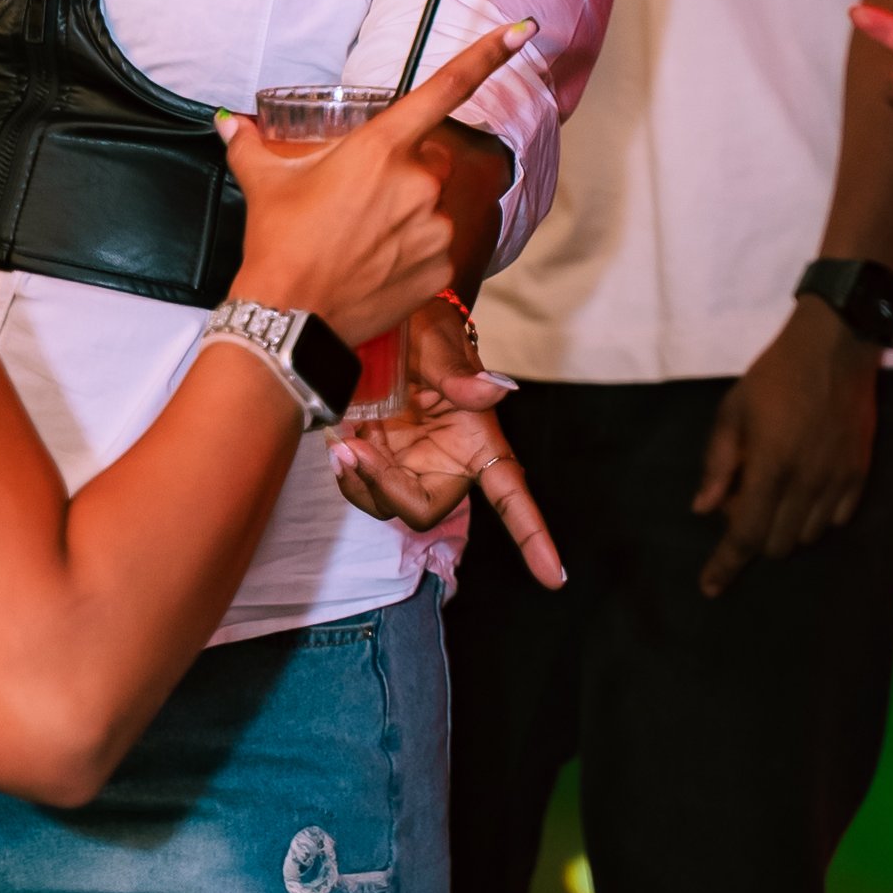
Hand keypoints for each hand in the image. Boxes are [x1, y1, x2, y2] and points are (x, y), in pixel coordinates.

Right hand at [219, 18, 533, 345]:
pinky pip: (435, 247)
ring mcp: (435, 227)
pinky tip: (374, 265)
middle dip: (402, 172)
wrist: (291, 317)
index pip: (445, 88)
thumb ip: (251, 144)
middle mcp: (419, 181)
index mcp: (381, 146)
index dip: (488, 55)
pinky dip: (411, 252)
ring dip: (406, 214)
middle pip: (429, 158)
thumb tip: (229, 121)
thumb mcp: (264, 183)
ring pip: (431, 205)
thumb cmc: (279, 242)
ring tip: (359, 239)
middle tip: (358, 201)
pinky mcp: (442, 269)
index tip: (521, 31)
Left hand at [328, 297, 564, 590]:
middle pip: (424, 509)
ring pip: (387, 505)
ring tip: (341, 444)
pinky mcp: (381, 456)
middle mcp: (447, 461)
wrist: (391, 317)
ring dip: (360, 484)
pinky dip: (348, 474)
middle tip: (356, 450)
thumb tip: (495, 389)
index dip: (533, 535)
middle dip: (388, 491)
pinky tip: (338, 443)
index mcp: (477, 440)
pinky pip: (364, 487)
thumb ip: (460, 375)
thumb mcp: (441, 342)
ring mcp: (410, 462)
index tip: (553, 575)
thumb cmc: (429, 328)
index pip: (511, 494)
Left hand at [691, 300, 876, 596]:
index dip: (725, 566)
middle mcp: (807, 485)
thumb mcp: (732, 411)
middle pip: (776, 544)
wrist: (834, 350)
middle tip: (740, 501)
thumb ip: (718, 463)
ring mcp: (838, 483)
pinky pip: (836, 520)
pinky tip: (803, 492)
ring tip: (771, 491)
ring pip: (807, 536)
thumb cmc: (773, 377)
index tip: (710, 587)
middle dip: (751, 538)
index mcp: (771, 468)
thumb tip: (704, 510)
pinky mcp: (860, 476)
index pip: (745, 535)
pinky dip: (813, 518)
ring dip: (783, 528)